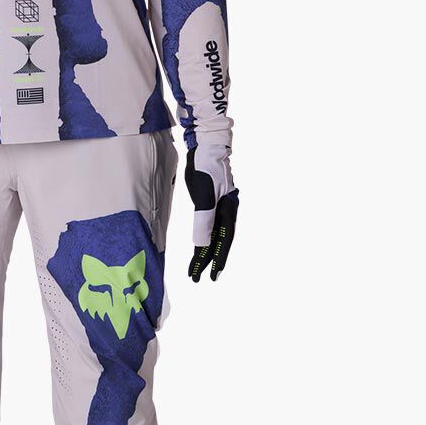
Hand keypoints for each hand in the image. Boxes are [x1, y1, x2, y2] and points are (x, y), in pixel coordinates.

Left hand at [183, 145, 239, 281]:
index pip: (223, 241)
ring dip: (206, 250)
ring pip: (214, 233)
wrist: (205, 145)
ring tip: (197, 267)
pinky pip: (209, 224)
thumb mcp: (204, 194)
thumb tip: (203, 245)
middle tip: (200, 278)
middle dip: (210, 260)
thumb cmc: (206, 167)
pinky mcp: (210, 200)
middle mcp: (226, 211)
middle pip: (219, 240)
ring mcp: (219, 205)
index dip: (216, 259)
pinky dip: (205, 236)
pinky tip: (200, 244)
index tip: (209, 276)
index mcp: (228, 211)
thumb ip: (204, 219)